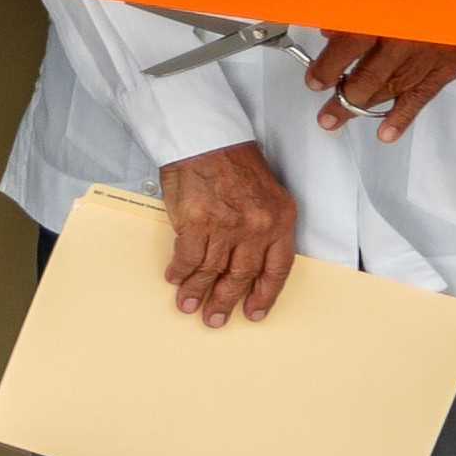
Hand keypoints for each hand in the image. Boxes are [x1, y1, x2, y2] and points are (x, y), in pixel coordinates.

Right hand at [154, 143, 301, 328]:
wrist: (206, 137)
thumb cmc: (233, 161)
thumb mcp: (265, 193)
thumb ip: (262, 225)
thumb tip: (245, 260)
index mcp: (280, 219)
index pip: (277, 268)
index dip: (264, 294)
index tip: (253, 312)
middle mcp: (257, 226)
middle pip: (242, 275)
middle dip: (226, 301)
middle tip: (215, 318)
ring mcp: (226, 226)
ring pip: (212, 270)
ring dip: (198, 291)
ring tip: (189, 305)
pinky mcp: (196, 222)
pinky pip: (187, 257)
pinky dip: (180, 271)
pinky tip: (175, 278)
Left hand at [303, 0, 455, 137]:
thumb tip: (330, 29)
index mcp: (388, 12)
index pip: (349, 46)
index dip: (328, 67)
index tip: (315, 81)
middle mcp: (407, 39)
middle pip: (367, 76)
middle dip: (341, 97)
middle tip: (324, 111)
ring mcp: (428, 56)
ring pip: (389, 90)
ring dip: (360, 110)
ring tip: (335, 121)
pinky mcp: (448, 67)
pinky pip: (422, 97)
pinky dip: (403, 118)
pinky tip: (385, 134)